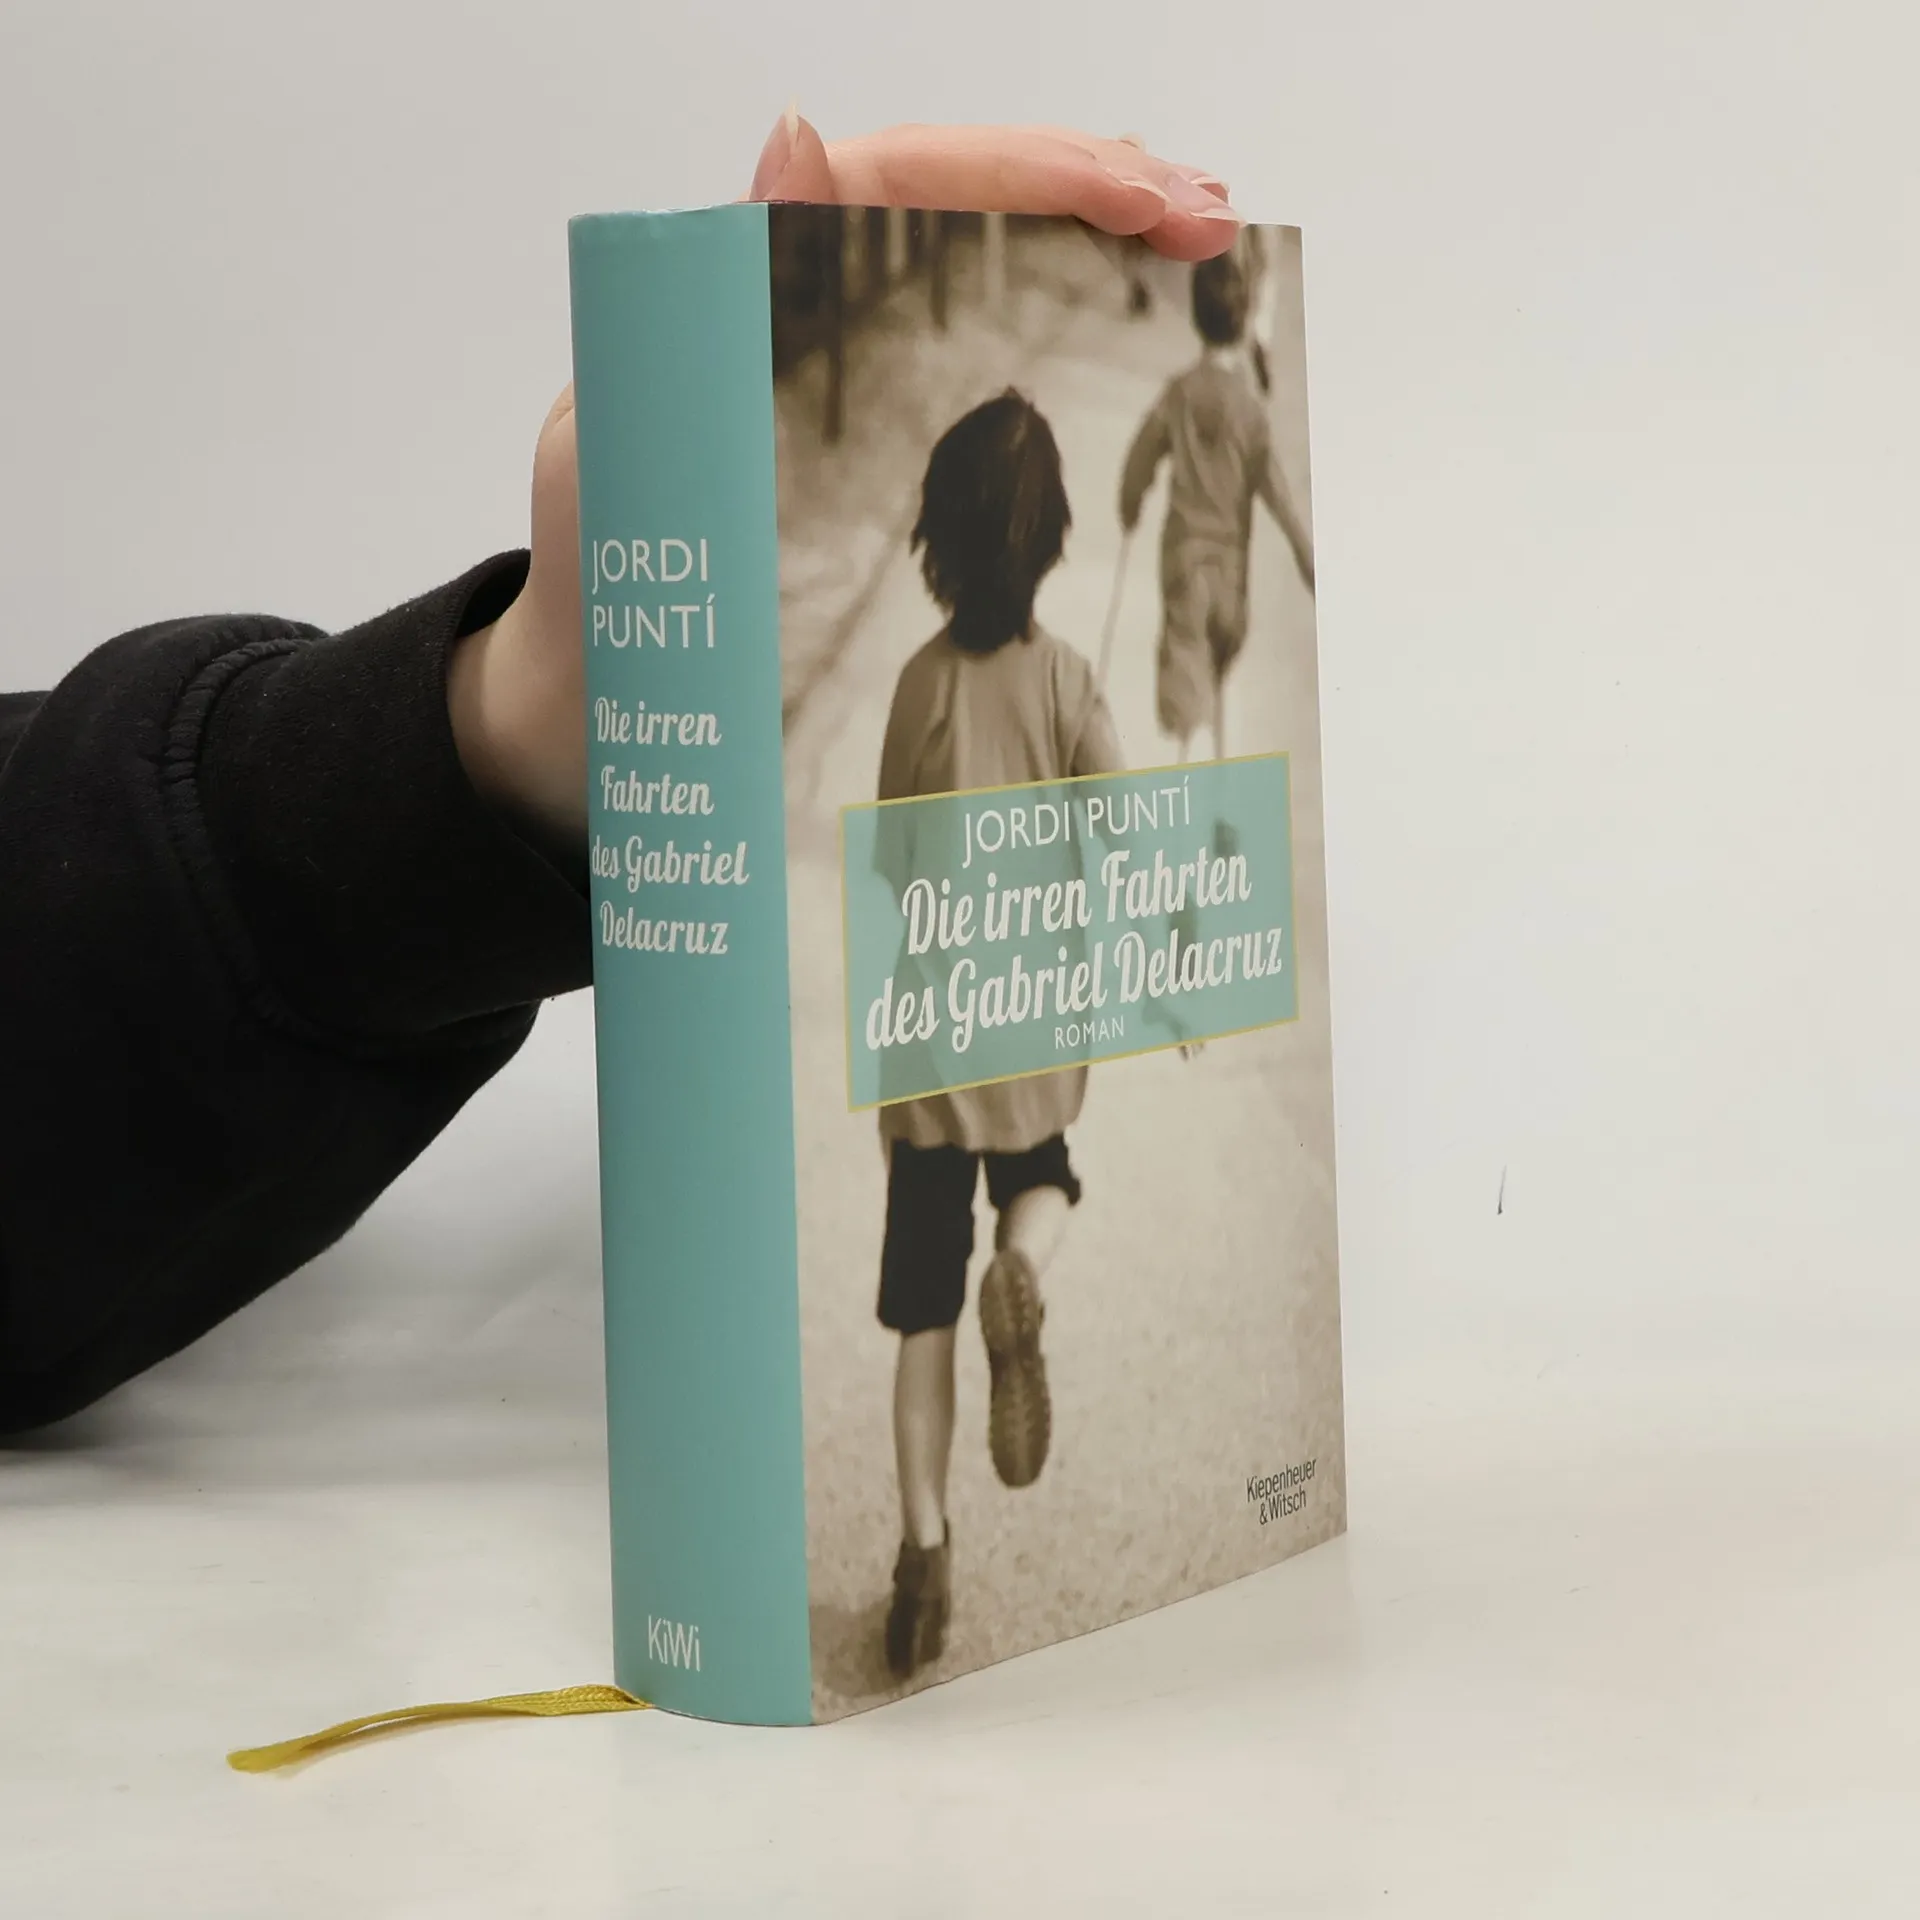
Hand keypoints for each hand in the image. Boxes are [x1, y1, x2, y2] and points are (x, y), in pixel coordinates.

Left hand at [450, 113, 1243, 841]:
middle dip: (1088, 188)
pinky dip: (1058, 326)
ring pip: (976, 269)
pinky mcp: (860, 455)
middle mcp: (788, 322)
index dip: (1024, 172)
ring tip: (1194, 228)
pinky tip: (1126, 304)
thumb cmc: (604, 615)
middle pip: (955, 209)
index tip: (1133, 197)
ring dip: (1092, 234)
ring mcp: (832, 384)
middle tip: (1203, 213)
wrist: (602, 730)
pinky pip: (970, 362)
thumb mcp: (621, 455)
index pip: (897, 182)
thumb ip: (694, 317)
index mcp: (729, 308)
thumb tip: (797, 138)